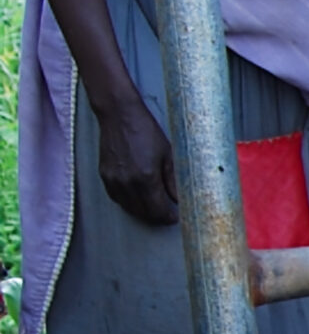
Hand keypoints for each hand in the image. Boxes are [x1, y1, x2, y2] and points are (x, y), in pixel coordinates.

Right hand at [98, 93, 178, 225]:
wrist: (119, 115)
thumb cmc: (146, 132)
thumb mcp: (168, 155)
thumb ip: (173, 181)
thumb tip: (180, 200)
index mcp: (146, 178)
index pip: (158, 210)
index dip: (168, 218)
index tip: (175, 218)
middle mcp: (127, 182)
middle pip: (143, 212)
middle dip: (157, 217)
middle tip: (167, 215)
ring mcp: (113, 180)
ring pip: (129, 208)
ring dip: (142, 212)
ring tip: (154, 209)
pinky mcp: (104, 175)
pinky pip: (117, 198)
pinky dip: (128, 203)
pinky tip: (137, 199)